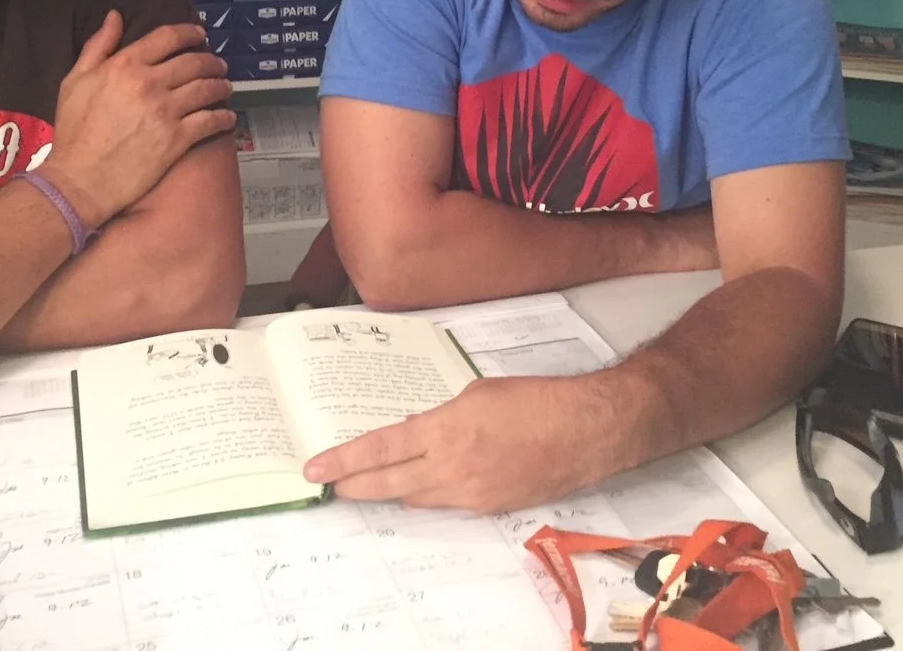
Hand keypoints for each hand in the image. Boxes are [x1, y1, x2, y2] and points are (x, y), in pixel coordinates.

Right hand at [45, 11, 233, 224]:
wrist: (79, 179)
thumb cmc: (73, 132)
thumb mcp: (75, 81)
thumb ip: (98, 46)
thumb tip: (115, 16)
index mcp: (124, 65)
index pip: (167, 38)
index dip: (189, 32)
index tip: (200, 34)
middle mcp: (149, 83)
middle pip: (193, 61)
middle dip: (211, 60)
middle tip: (218, 64)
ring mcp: (166, 111)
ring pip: (206, 88)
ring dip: (221, 85)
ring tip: (226, 86)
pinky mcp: (177, 139)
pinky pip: (210, 121)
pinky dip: (224, 117)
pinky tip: (228, 117)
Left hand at [301, 376, 621, 513]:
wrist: (586, 430)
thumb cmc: (536, 400)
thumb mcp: (477, 394)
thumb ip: (441, 417)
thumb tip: (419, 432)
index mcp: (446, 430)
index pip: (381, 449)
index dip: (344, 461)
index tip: (316, 468)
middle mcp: (453, 468)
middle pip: (389, 484)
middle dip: (355, 486)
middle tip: (330, 486)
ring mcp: (472, 493)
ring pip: (416, 498)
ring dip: (391, 491)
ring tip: (369, 485)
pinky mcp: (491, 507)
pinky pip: (447, 503)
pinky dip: (429, 494)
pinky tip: (422, 485)